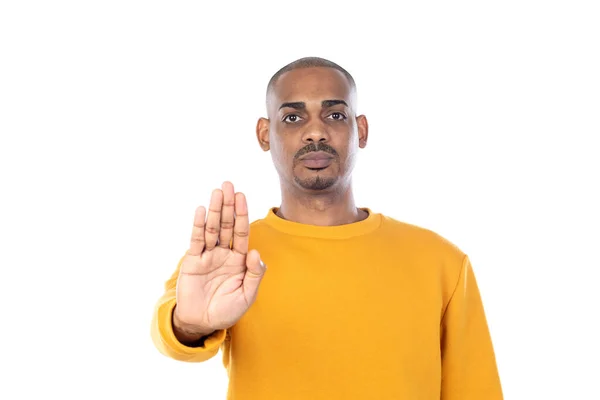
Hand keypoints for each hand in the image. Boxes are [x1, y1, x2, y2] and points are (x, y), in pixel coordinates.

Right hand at [173, 182, 265, 337]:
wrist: (203, 323)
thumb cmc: (227, 311)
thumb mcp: (247, 295)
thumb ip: (254, 274)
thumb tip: (256, 252)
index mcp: (239, 260)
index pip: (242, 232)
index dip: (242, 214)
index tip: (242, 196)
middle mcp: (224, 253)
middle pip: (227, 224)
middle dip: (228, 205)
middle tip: (228, 184)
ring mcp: (208, 256)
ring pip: (212, 228)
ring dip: (215, 210)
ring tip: (217, 191)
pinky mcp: (193, 261)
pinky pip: (196, 241)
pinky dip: (198, 226)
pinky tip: (201, 211)